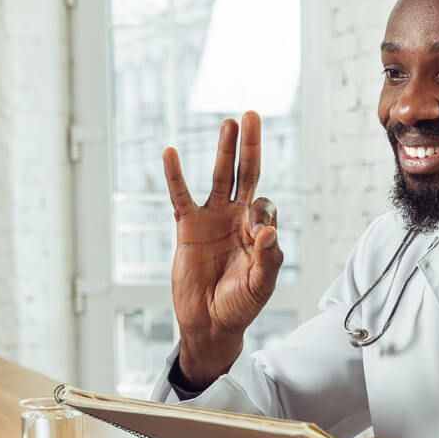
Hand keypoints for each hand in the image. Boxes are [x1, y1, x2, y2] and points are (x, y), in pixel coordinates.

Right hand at [164, 111, 283, 385]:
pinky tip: (170, 153)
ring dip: (225, 150)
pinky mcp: (188, 226)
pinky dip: (174, 176)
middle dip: (251, 146)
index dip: (259, 214)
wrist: (209, 322)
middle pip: (246, 174)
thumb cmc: (240, 306)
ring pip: (219, 176)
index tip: (253, 235)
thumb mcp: (261, 286)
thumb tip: (267, 230)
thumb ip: (268, 259)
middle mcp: (237, 218)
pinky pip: (181, 196)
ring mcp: (212, 219)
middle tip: (252, 115)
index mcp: (259, 231)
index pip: (264, 205)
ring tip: (230, 122)